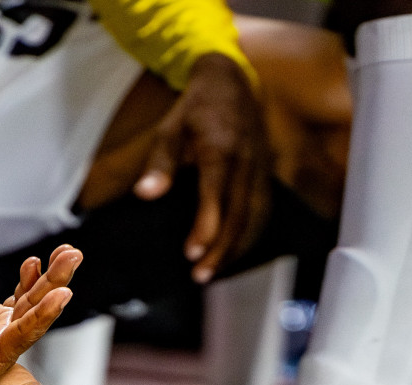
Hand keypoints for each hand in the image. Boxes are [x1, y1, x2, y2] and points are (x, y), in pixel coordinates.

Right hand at [0, 245, 81, 384]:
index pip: (22, 335)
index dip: (43, 315)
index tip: (64, 292)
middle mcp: (2, 346)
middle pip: (34, 311)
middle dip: (55, 282)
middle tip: (74, 255)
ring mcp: (0, 331)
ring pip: (31, 301)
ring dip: (49, 276)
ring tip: (68, 251)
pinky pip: (16, 299)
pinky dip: (25, 281)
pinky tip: (34, 263)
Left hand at [133, 54, 269, 283]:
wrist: (233, 83)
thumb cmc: (196, 108)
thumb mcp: (170, 128)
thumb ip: (160, 164)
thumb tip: (145, 193)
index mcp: (221, 148)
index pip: (216, 194)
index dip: (206, 225)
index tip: (191, 252)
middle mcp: (246, 161)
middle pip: (238, 213)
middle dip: (220, 248)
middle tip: (199, 275)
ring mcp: (260, 169)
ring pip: (254, 216)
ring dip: (236, 248)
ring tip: (213, 272)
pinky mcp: (266, 175)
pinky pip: (263, 211)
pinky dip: (249, 237)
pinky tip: (232, 255)